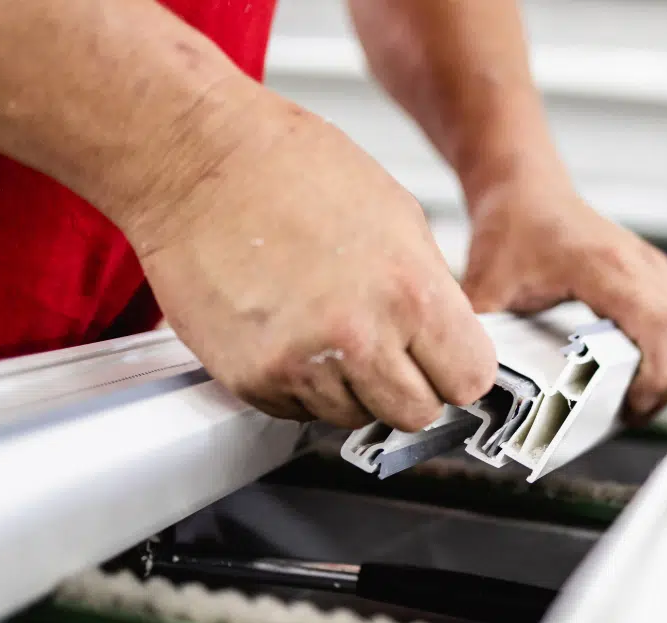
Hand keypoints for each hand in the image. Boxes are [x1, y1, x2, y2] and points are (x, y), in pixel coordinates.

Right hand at [122, 89, 496, 431]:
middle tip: (386, 348)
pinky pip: (299, 410)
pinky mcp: (253, 380)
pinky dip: (301, 383)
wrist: (196, 162)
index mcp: (410, 293)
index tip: (443, 358)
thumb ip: (429, 291)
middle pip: (417, 414)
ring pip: (356, 416)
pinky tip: (288, 329)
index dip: (457, 367)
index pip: (470, 380)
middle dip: (409, 386)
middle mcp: (360, 338)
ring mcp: (303, 366)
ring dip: (351, 386)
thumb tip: (448, 339)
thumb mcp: (397, 216)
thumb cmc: (289, 170)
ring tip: (325, 325)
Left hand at [461, 180, 666, 423]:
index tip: (629, 406)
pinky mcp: (654, 271)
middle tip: (631, 413)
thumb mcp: (485, 285)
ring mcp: (651, 265)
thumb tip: (473, 383)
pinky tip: (648, 371)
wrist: (525, 189)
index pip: (658, 326)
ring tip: (641, 398)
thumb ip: (480, 335)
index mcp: (603, 267)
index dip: (654, 375)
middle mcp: (638, 263)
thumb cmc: (512, 226)